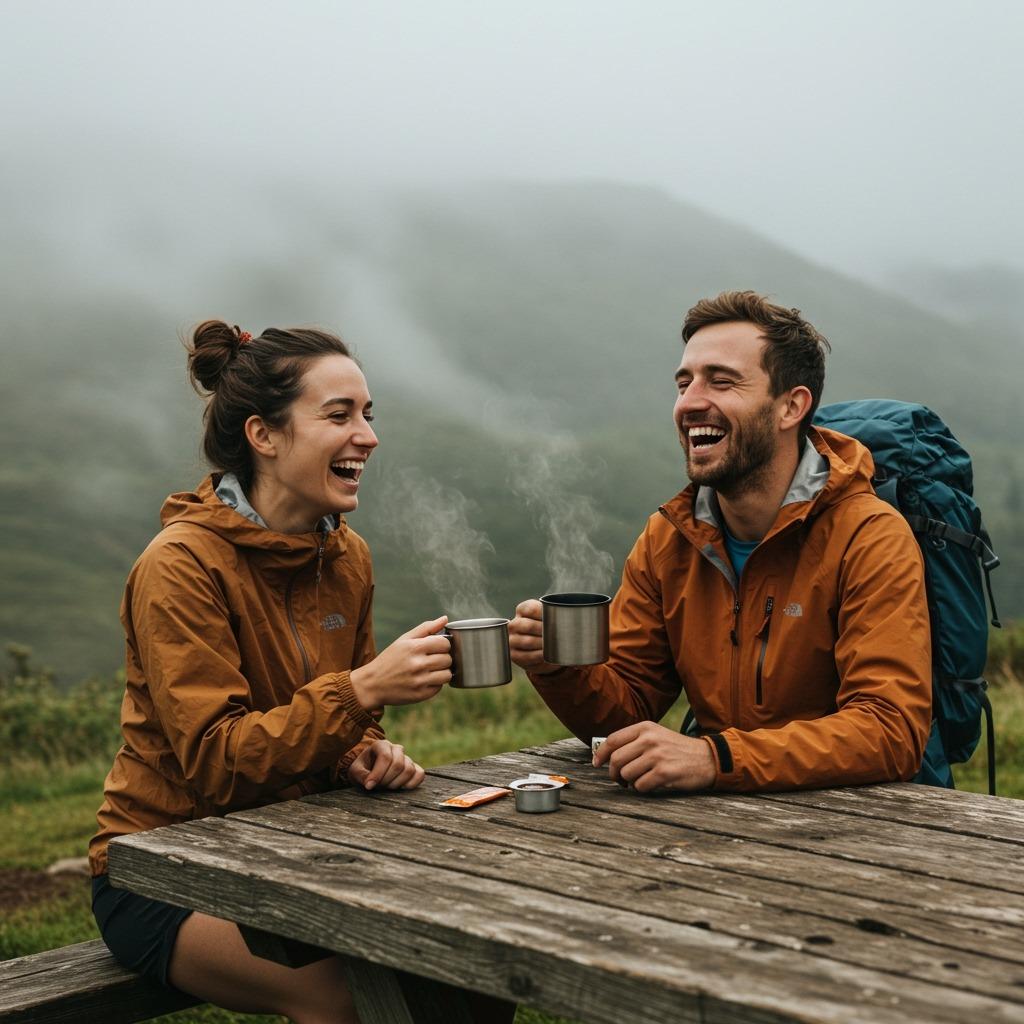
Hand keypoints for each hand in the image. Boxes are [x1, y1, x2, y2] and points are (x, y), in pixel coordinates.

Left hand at [346, 740, 424, 790]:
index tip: (369, 786)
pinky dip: (411, 784)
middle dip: (387, 780)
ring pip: (409, 770)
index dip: (378, 774)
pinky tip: (400, 788)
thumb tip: (370, 784)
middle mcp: (396, 749)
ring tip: (386, 787)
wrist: (370, 770)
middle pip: (398, 764)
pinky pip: (420, 775)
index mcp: (381, 745)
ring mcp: (407, 758)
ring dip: (397, 783)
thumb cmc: (362, 769)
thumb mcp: (355, 771)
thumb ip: (361, 775)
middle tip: (378, 786)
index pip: (385, 757)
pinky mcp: (414, 768)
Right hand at [349, 616, 450, 707]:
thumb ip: (426, 628)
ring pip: (447, 674)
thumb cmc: (390, 659)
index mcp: (414, 647)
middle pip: (448, 659)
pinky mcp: (420, 695)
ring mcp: (420, 681)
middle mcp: (418, 664)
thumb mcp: (404, 640)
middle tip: (431, 660)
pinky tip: (423, 681)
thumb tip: (445, 618)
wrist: (372, 684)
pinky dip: (434, 684)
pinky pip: (439, 688)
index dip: (443, 645)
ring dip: (441, 672)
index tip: (435, 648)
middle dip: (443, 659)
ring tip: (430, 671)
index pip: (445, 644)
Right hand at [508, 600, 559, 674]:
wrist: (540, 649)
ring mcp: (512, 640)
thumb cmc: (547, 629)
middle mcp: (514, 624)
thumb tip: (571, 617)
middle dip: (546, 631)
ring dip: (544, 644)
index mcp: (522, 610)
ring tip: (556, 645)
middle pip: (529, 626)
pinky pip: (527, 656)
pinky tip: (549, 655)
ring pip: (528, 641)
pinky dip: (540, 656)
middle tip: (559, 635)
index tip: (559, 619)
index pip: (532, 609)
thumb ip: (556, 614)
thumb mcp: (550, 618)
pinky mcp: (514, 655)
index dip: (546, 614)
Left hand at [594, 722, 716, 792]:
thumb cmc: (676, 749)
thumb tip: (604, 754)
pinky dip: (642, 789)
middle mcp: (649, 739)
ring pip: (626, 774)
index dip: (600, 754)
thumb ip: (633, 741)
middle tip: (619, 780)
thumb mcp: (656, 735)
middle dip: (614, 773)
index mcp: (645, 727)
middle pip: (616, 759)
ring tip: (639, 780)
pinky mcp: (665, 772)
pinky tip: (651, 784)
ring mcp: (657, 755)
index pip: (612, 740)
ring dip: (629, 782)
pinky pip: (640, 786)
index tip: (596, 764)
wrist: (707, 758)